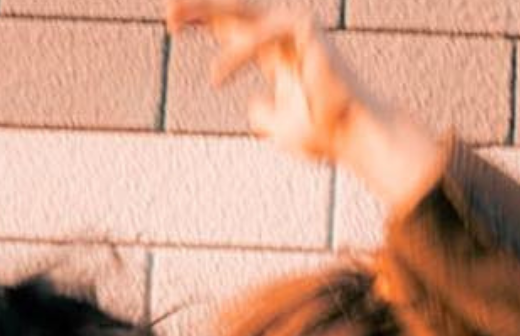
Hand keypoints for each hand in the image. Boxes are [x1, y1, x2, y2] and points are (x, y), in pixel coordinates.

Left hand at [167, 0, 370, 162]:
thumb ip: (264, 114)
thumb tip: (253, 107)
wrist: (353, 139)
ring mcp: (297, 29)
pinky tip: (216, 78)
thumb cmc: (323, 134)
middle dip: (198, 5)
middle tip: (166, 11)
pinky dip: (235, 55)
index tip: (171, 23)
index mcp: (277, 53)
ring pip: (241, 10)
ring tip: (172, 21)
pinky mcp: (306, 30)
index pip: (233, 26)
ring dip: (203, 11)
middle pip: (233, 10)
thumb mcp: (280, 126)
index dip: (202, 19)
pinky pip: (259, 35)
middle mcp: (285, 36)